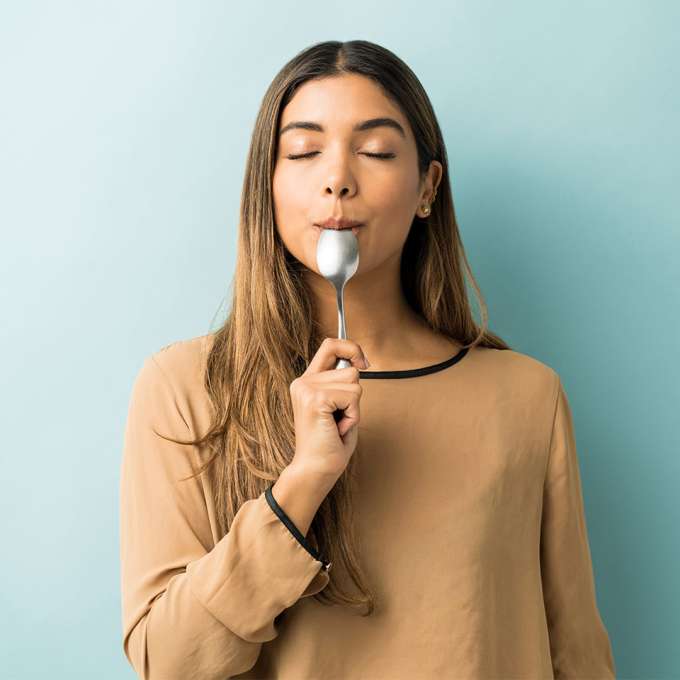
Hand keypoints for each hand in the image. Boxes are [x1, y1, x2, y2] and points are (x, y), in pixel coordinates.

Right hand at [288, 337, 368, 479]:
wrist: (315, 471)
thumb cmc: (331, 444)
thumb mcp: (339, 406)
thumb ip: (344, 384)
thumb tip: (358, 363)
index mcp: (307, 382)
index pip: (330, 345)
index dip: (351, 347)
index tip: (364, 363)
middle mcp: (303, 382)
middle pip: (350, 368)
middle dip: (355, 395)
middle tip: (339, 418)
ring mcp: (307, 389)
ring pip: (354, 382)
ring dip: (354, 408)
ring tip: (337, 424)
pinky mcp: (316, 399)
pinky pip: (353, 397)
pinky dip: (352, 415)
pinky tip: (337, 428)